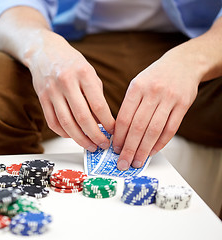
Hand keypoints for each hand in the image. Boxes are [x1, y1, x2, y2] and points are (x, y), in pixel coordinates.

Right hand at [27, 32, 114, 151]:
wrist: (44, 51)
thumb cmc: (70, 62)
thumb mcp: (89, 71)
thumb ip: (96, 95)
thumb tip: (103, 121)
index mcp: (83, 73)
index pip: (98, 105)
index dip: (108, 122)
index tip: (113, 132)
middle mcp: (66, 82)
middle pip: (82, 117)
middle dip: (95, 135)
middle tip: (102, 144)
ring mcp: (52, 91)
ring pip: (66, 123)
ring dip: (79, 138)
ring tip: (89, 145)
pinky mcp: (42, 98)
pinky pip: (52, 121)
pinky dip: (63, 133)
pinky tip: (72, 136)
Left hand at [112, 50, 199, 169]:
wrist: (183, 63)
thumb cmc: (155, 77)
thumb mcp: (137, 84)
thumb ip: (129, 106)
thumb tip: (119, 133)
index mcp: (136, 88)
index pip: (124, 117)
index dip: (119, 137)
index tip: (114, 149)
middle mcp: (152, 93)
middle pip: (138, 127)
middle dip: (129, 148)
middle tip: (123, 162)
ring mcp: (169, 99)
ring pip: (154, 130)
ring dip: (144, 150)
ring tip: (137, 161)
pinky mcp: (183, 105)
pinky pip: (170, 129)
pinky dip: (160, 143)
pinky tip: (152, 151)